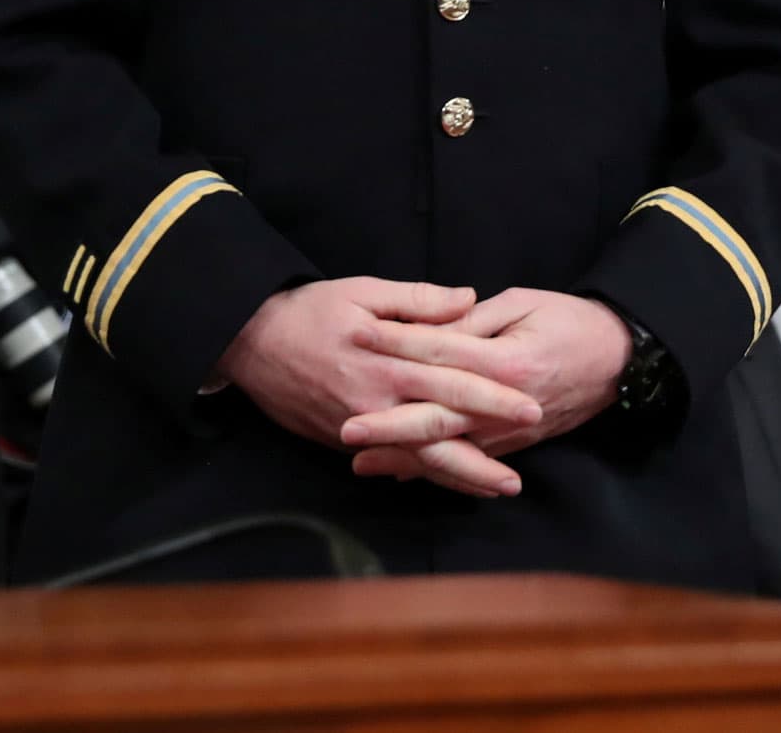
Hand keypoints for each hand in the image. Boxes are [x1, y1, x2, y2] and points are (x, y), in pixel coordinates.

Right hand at [213, 277, 540, 456]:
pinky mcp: (343, 440)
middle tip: (518, 481)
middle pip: (437, 435)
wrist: (250, 341)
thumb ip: (420, 299)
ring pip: (415, 459)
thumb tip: (469, 299)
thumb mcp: (365, 290)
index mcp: (387, 360)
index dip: (493, 397)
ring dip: (458, 477)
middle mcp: (374, 401)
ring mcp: (357, 426)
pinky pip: (391, 461)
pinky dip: (422, 475)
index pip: (451, 381)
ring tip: (498, 490)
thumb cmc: (311, 310)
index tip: (530, 407)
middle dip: (481, 459)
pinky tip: (452, 483)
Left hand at [341, 289, 631, 497]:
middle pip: (437, 417)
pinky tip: (402, 473)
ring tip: (360, 462)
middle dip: (389, 425)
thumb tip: (431, 329)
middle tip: (346, 429)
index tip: (356, 338)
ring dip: (404, 457)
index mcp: (505, 361)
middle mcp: (505, 405)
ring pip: (449, 449)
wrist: (620, 359)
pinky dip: (435, 470)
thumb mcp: (524, 303)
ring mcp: (511, 431)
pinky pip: (469, 461)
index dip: (396, 344)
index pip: (439, 353)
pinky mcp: (517, 444)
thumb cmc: (571, 320)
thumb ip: (474, 320)